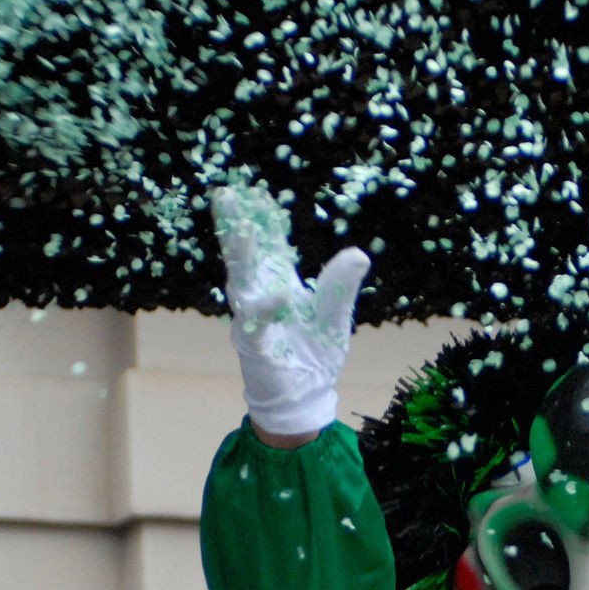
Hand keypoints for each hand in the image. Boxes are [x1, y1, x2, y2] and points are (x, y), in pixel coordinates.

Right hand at [209, 183, 370, 438]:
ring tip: (243, 228)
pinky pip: (259, 327)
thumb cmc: (314, 353)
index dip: (263, 220)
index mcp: (276, 284)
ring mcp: (253, 322)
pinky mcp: (256, 348)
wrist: (304, 397)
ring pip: (243, 284)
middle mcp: (258, 298)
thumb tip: (359, 252)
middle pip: (245, 256)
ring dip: (242, 257)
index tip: (257, 191)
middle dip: (237, 225)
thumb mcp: (334, 314)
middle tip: (229, 192)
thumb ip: (340, 284)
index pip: (267, 246)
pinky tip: (279, 296)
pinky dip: (267, 311)